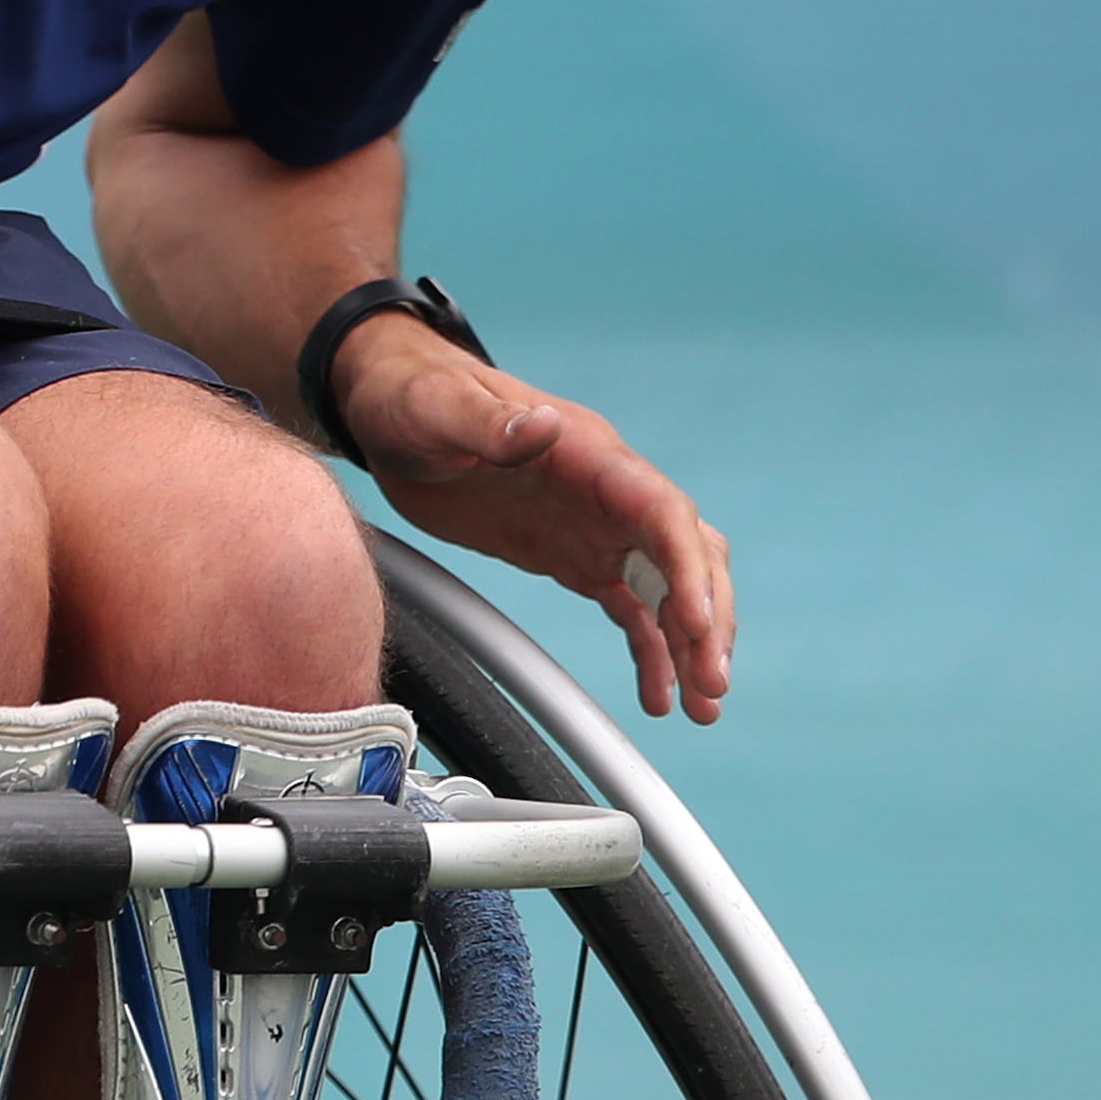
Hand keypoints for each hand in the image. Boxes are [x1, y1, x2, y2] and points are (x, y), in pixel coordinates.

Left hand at [332, 314, 735, 721]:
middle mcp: (606, 489)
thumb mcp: (438, 407)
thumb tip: (544, 426)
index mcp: (586, 451)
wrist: (389, 407)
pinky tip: (660, 692)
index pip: (660, 509)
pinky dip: (651, 648)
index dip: (686, 565)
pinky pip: (630, 605)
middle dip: (706, 615)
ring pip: (669, 585)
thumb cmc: (414, 395)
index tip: (693, 622)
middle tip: (712, 682)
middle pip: (684, 552)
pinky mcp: (573, 555)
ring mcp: (595, 525)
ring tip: (703, 705)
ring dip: (691, 642)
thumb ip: (491, 424)